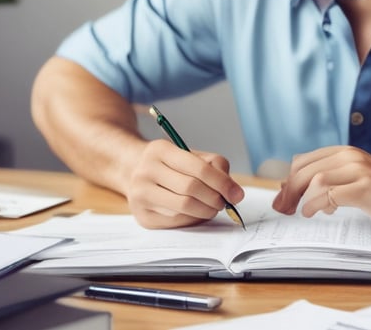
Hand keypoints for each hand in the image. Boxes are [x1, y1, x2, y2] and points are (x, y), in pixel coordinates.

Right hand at [126, 139, 243, 228]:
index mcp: (161, 150)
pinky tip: (197, 212)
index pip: (199, 168)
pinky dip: (193, 219)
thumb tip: (234, 193)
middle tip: (225, 202)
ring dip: (206, 211)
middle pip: (191, 189)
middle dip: (215, 198)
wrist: (133, 171)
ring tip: (212, 206)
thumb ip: (216, 167)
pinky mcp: (141, 216)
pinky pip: (175, 221)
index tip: (237, 194)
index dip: (222, 183)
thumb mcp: (192, 155)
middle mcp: (145, 171)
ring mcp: (139, 195)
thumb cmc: (171, 164)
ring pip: (183, 208)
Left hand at [272, 146, 370, 233]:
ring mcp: (359, 170)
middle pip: (304, 169)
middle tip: (281, 208)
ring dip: (298, 197)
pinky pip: (328, 193)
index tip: (282, 196)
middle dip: (287, 189)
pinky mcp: (365, 187)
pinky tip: (312, 213)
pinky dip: (314, 204)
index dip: (289, 179)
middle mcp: (351, 156)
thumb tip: (302, 191)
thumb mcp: (362, 182)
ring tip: (296, 212)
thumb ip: (337, 182)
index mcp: (349, 153)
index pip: (305, 160)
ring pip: (314, 178)